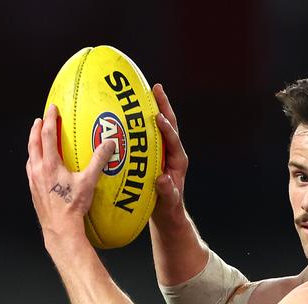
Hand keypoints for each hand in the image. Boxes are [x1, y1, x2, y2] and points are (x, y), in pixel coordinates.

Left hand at [26, 104, 115, 245]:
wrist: (59, 228)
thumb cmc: (72, 206)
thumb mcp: (88, 181)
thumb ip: (99, 160)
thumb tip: (109, 144)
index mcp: (50, 164)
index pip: (47, 135)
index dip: (50, 120)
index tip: (51, 109)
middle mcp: (38, 170)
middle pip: (33, 143)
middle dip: (36, 129)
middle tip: (40, 120)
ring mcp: (33, 181)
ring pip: (30, 156)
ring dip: (33, 145)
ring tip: (37, 140)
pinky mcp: (34, 191)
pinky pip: (31, 170)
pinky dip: (34, 161)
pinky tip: (40, 166)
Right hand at [152, 84, 188, 220]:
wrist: (166, 212)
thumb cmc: (167, 208)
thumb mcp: (168, 202)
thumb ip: (167, 191)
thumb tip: (162, 179)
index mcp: (178, 161)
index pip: (173, 140)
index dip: (166, 128)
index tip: (157, 117)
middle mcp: (172, 153)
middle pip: (169, 124)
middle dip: (163, 105)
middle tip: (156, 87)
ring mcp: (164, 152)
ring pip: (159, 126)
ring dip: (153, 108)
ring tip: (144, 91)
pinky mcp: (155, 154)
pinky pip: (148, 134)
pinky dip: (141, 121)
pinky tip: (129, 111)